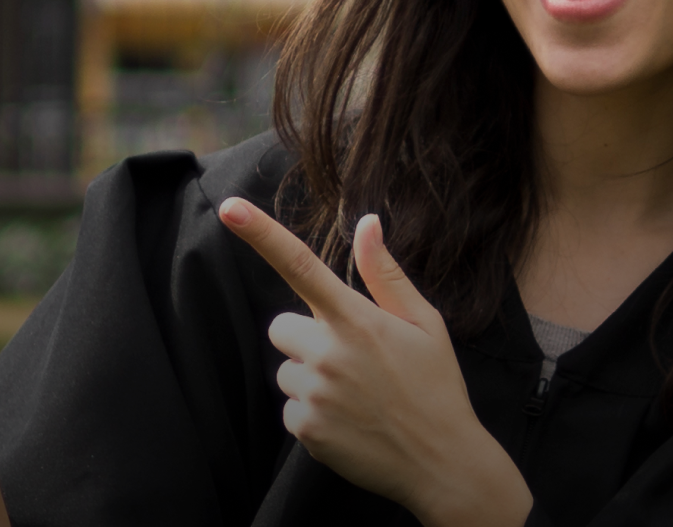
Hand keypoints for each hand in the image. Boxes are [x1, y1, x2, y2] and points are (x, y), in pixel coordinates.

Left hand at [218, 198, 531, 526]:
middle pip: (283, 327)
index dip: (261, 234)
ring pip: (287, 370)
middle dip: (308, 337)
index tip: (231, 209)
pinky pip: (291, 409)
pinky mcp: (307, 430)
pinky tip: (350, 420)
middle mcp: (329, 353)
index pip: (300, 266)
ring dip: (311, 378)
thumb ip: (385, 274)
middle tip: (352, 357)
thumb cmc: (436, 386)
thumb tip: (367, 223)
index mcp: (357, 320)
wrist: (442, 463)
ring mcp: (315, 394)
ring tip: (357, 394)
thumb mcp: (425, 324)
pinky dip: (314, 413)